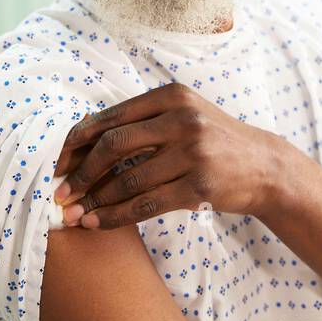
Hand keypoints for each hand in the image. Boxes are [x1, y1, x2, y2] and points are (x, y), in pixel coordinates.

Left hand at [51, 82, 284, 229]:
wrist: (265, 166)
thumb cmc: (214, 140)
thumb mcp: (184, 116)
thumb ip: (142, 121)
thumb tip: (83, 136)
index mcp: (171, 97)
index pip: (112, 117)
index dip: (78, 141)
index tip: (56, 161)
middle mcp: (182, 120)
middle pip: (114, 145)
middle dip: (81, 172)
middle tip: (60, 192)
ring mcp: (193, 153)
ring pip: (129, 180)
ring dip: (95, 200)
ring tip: (75, 214)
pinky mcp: (200, 186)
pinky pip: (147, 205)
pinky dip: (116, 216)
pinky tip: (98, 223)